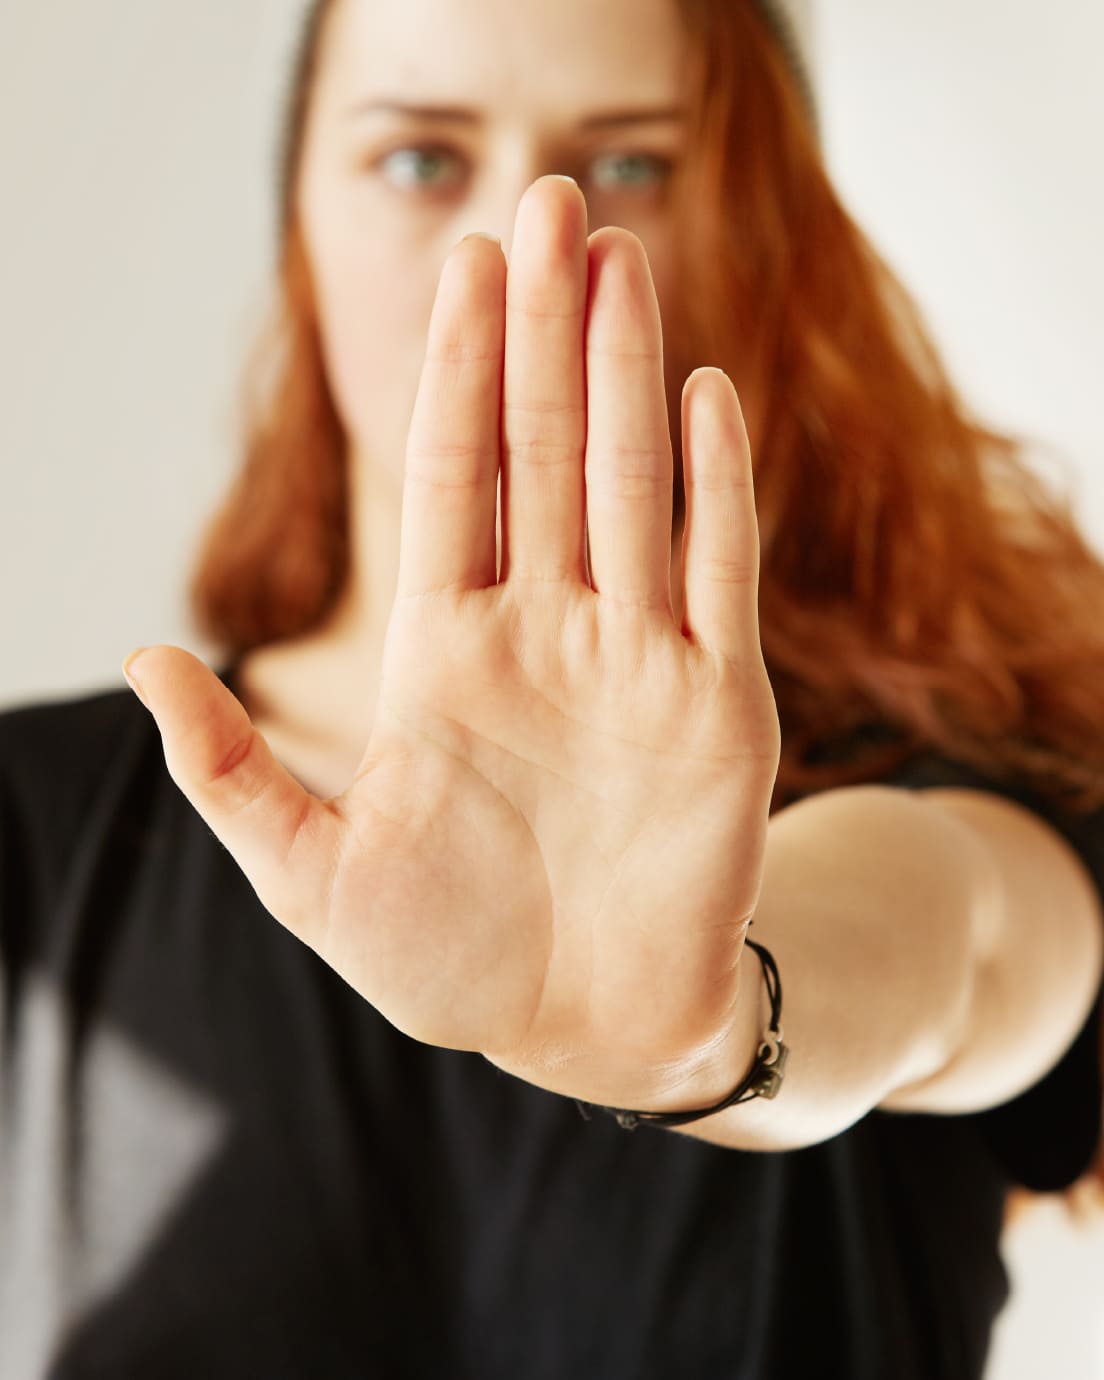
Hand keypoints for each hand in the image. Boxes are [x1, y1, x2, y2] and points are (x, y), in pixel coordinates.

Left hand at [123, 175, 780, 1111]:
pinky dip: (715, 488)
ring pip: (632, 489)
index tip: (462, 266)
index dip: (455, 372)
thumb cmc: (447, 962)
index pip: (451, 481)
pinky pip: (719, 576)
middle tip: (551, 204)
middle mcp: (544, 637)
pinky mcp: (718, 709)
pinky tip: (701, 393)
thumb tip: (145, 656)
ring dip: (625, 374)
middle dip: (544, 330)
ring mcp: (635, 663)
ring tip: (620, 260)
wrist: (582, 1030)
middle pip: (545, 454)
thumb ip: (232, 770)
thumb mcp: (312, 875)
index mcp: (446, 659)